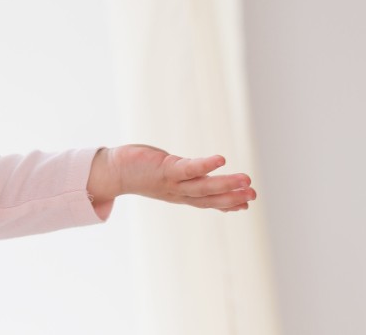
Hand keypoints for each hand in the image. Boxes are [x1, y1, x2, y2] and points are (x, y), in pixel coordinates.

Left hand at [87, 145, 255, 216]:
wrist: (112, 171)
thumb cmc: (141, 172)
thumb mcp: (168, 179)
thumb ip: (186, 182)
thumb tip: (197, 181)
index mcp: (181, 195)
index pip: (207, 202)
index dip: (227, 204)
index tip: (247, 205)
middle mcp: (178, 192)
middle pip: (209, 197)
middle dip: (232, 197)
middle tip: (254, 195)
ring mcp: (172, 182)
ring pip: (203, 187)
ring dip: (226, 185)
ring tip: (247, 181)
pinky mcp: (165, 169)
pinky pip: (188, 168)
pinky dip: (205, 165)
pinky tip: (221, 160)